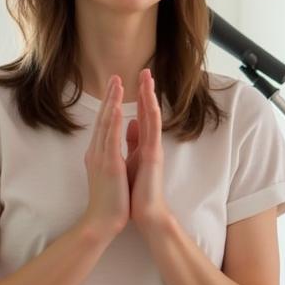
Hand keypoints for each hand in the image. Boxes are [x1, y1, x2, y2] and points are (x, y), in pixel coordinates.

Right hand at [81, 76, 129, 240]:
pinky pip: (110, 139)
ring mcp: (101, 157)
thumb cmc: (111, 199)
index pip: (104, 123)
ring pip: (106, 124)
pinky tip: (116, 108)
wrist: (102, 222)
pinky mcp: (109, 165)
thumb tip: (121, 139)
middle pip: (103, 118)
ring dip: (111, 103)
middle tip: (114, 77)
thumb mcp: (114, 171)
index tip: (115, 87)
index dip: (109, 104)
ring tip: (116, 84)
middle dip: (110, 97)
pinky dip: (112, 122)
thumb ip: (116, 153)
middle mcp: (97, 152)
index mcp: (100, 153)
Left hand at [126, 68, 170, 231]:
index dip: (140, 97)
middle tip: (146, 71)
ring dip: (150, 98)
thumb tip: (131, 121)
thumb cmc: (136, 191)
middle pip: (149, 111)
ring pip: (153, 117)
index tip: (137, 79)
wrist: (144, 213)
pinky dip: (147, 118)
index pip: (142, 115)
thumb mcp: (131, 160)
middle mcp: (150, 144)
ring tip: (148, 79)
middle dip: (147, 91)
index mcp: (143, 145)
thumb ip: (132, 141)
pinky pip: (150, 133)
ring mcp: (153, 150)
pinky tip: (143, 104)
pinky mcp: (153, 158)